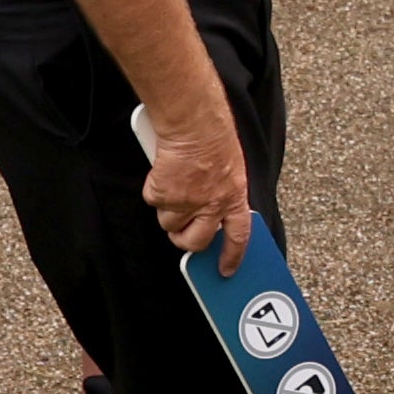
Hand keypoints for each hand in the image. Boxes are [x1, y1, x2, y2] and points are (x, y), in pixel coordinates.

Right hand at [139, 97, 257, 260]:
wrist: (193, 124)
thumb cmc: (214, 138)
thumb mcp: (232, 169)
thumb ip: (224, 193)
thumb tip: (215, 214)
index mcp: (234, 198)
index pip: (239, 237)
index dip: (232, 256)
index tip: (226, 270)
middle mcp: (211, 205)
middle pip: (195, 242)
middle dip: (184, 240)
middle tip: (180, 229)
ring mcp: (186, 202)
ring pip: (169, 223)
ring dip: (169, 209)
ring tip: (175, 184)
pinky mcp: (162, 194)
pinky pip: (154, 202)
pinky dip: (155, 189)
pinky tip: (164, 172)